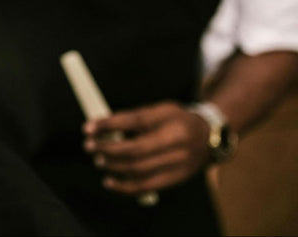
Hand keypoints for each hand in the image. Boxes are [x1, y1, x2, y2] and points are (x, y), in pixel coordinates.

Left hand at [82, 101, 211, 194]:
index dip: (109, 124)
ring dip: (113, 166)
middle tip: (89, 145)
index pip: (135, 121)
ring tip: (98, 159)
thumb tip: (102, 127)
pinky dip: (124, 187)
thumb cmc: (177, 120)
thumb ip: (132, 119)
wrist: (209, 138)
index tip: (88, 127)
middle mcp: (177, 144)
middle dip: (108, 149)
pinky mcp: (175, 180)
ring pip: (139, 170)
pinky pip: (146, 187)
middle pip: (136, 149)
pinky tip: (109, 182)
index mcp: (171, 121)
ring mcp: (178, 165)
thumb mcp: (158, 110)